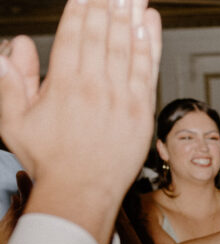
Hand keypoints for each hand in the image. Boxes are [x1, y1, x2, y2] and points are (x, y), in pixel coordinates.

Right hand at [0, 0, 161, 243]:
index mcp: (64, 87)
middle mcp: (96, 89)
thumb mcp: (14, 122)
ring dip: (131, 16)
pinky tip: (151, 23)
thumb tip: (17, 45)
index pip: (74, 37)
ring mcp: (123, 100)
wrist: (83, 194)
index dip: (81, 10)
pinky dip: (151, 45)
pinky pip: (148, 71)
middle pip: (103, 36)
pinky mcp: (143, 113)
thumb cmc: (50, 161)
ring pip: (128, 48)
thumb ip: (12, 81)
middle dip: (109, 6)